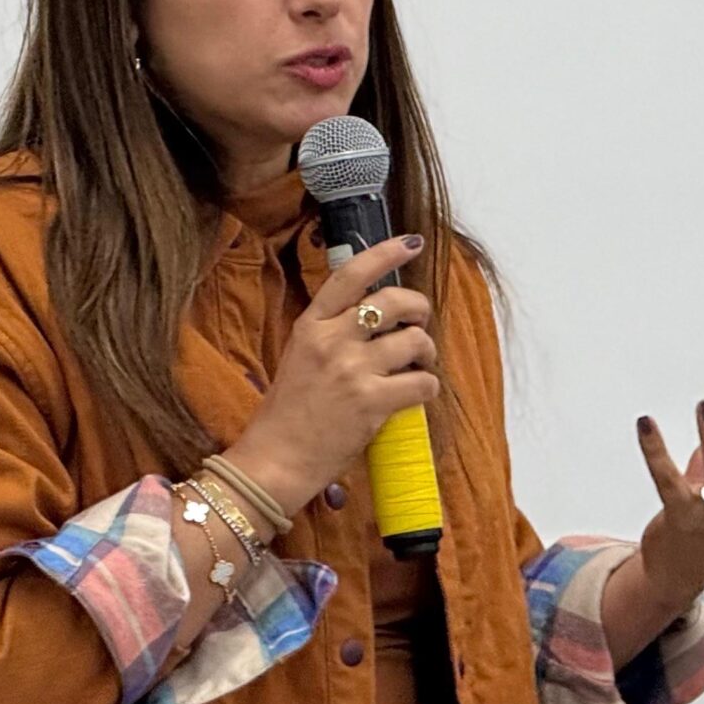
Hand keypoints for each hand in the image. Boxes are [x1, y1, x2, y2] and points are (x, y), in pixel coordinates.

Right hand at [227, 235, 438, 511]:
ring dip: (427, 353)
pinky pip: (423, 383)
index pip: (351, 275)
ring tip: (418, 367)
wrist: (275, 460)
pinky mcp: (372, 402)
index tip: (411, 243)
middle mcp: (332, 341)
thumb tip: (379, 313)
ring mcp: (353, 370)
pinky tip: (415, 394)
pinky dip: (427, 388)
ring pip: (416, 341)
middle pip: (395, 301)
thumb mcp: (301, 356)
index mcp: (311, 325)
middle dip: (419, 309)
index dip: (385, 253)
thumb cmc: (289, 412)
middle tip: (419, 324)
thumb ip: (334, 332)